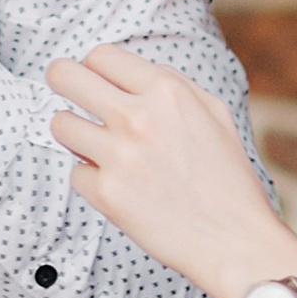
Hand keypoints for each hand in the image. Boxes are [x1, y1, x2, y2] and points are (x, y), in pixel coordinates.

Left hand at [47, 41, 296, 297]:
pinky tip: (119, 187)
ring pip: (60, 124)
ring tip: (95, 146)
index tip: (94, 78)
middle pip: (64, 75)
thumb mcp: (214, 113)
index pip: (101, 55)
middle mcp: (139, 117)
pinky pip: (76, 173)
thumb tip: (131, 72)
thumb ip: (172, 84)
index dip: (94, 67)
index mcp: (167, 91)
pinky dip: (92, 180)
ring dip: (74, 134)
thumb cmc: (229, 181)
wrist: (235, 242)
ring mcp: (119, 156)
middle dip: (61, 81)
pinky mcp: (107, 194)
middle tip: (66, 93)